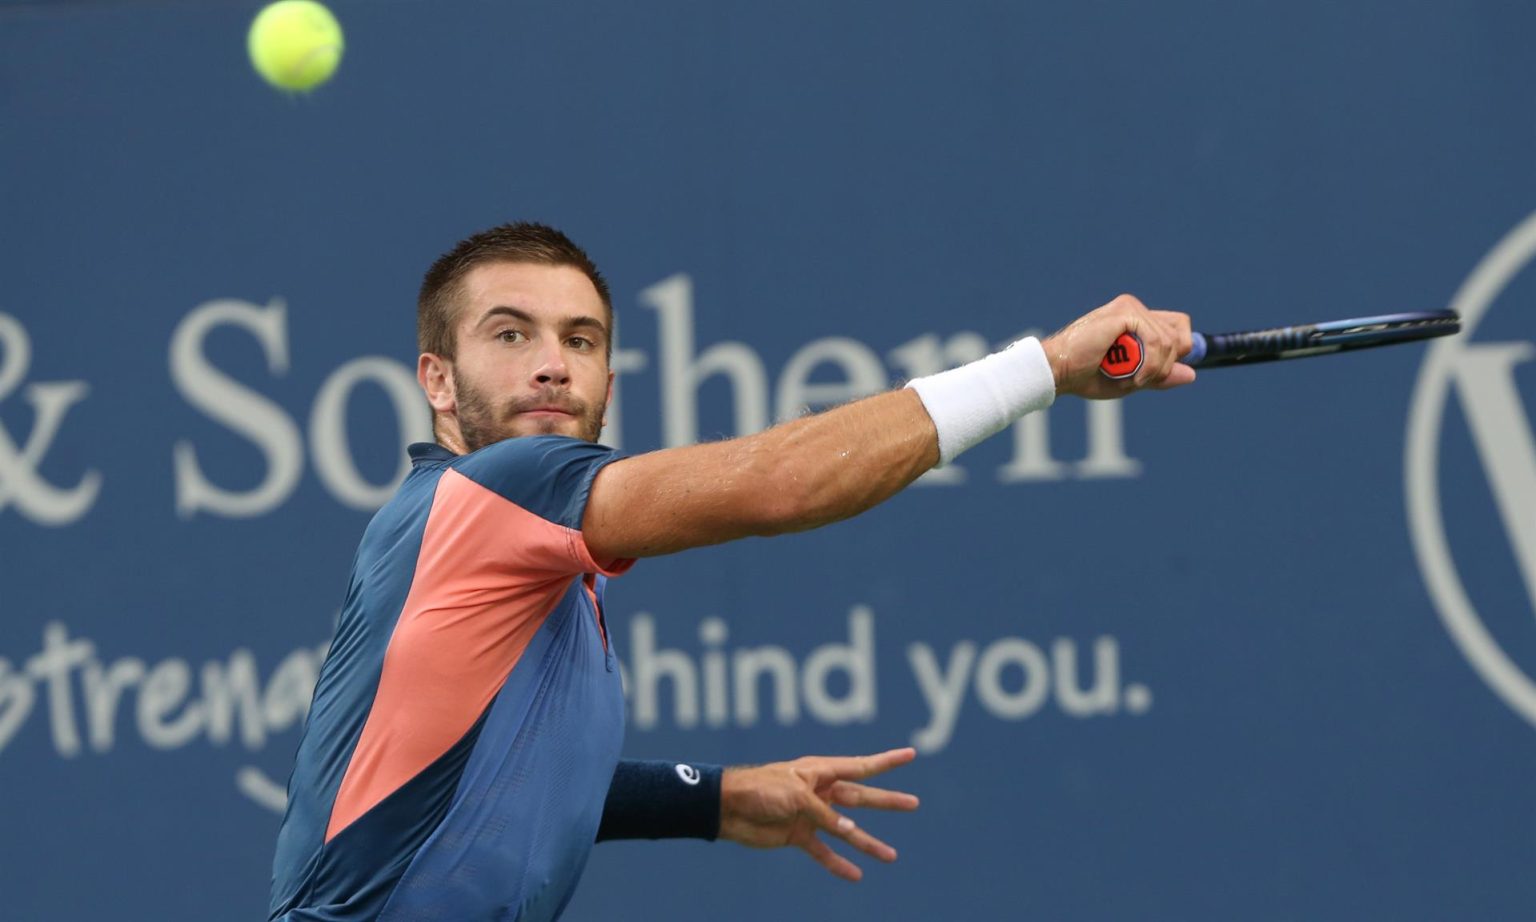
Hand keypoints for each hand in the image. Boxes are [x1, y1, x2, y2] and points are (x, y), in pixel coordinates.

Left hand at [718, 747, 919, 881]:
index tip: (911, 754)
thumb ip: (824, 813)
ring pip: (847, 830)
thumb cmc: (760, 789)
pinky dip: (838, 864)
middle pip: (860, 797)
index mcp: (820, 771)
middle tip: (914, 803)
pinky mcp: (798, 834)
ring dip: (868, 843)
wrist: (727, 808)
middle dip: (887, 801)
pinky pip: (823, 851)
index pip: (861, 766)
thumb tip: (850, 831)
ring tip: (892, 856)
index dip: (887, 761)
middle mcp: (819, 791)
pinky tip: (856, 875)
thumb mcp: (796, 795)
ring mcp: (810, 814)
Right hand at [1042, 294, 1195, 398]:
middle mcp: (1135, 309)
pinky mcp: (1125, 312)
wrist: (1059, 371)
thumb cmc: (1086, 375)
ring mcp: (1130, 308)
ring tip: (1131, 378)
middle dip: (1166, 364)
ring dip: (1155, 369)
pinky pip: (1157, 341)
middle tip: (1141, 379)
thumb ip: (1159, 375)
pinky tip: (1133, 376)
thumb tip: (1191, 374)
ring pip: (1169, 341)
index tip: (1164, 372)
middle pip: (1179, 334)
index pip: (1177, 326)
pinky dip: (1149, 364)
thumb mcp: (1131, 380)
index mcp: (1135, 320)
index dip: (1180, 349)